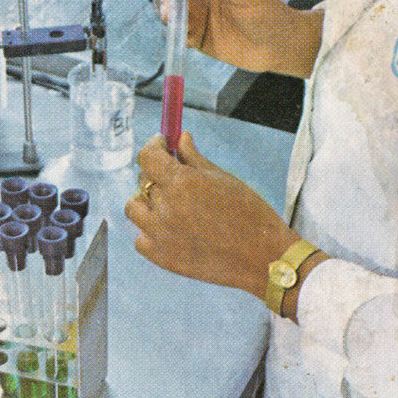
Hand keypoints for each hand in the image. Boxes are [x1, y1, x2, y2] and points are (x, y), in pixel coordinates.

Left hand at [125, 130, 296, 295]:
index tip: (161, 144)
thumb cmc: (250, 214)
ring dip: (147, 202)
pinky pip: (140, 239)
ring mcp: (160, 234)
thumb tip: (180, 138)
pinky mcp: (161, 257)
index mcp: (182, 183)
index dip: (153, 146)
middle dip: (157, 173)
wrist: (262, 258)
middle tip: (175, 176)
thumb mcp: (223, 178)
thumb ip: (194, 158)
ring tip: (169, 204)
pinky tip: (169, 229)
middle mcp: (166, 207)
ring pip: (134, 208)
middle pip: (144, 180)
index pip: (147, 156)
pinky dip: (150, 231)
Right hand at [159, 0, 322, 78]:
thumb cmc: (267, 11)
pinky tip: (186, 39)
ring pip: (166, 3)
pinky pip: (174, 30)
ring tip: (172, 20)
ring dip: (164, 10)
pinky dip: (173, 33)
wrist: (278, 46)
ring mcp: (196, 9)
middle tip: (170, 5)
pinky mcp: (194, 33)